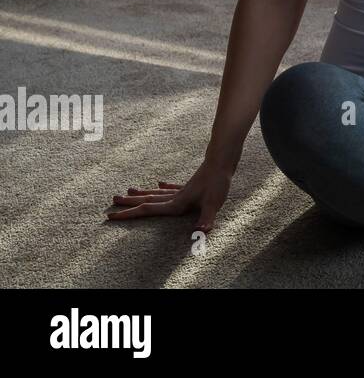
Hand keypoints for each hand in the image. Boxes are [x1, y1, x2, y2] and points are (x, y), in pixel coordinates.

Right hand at [107, 161, 232, 231]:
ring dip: (142, 194)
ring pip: (156, 193)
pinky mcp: (190, 185)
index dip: (129, 215)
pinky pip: (172, 188)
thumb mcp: (214, 204)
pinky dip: (165, 187)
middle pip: (147, 201)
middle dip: (129, 204)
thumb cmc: (218, 183)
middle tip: (111, 202)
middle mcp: (175, 197)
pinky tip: (160, 183)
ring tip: (127, 191)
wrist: (222, 161)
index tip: (111, 216)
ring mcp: (182, 190)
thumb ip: (206, 219)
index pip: (148, 210)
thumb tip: (200, 233)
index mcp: (176, 204)